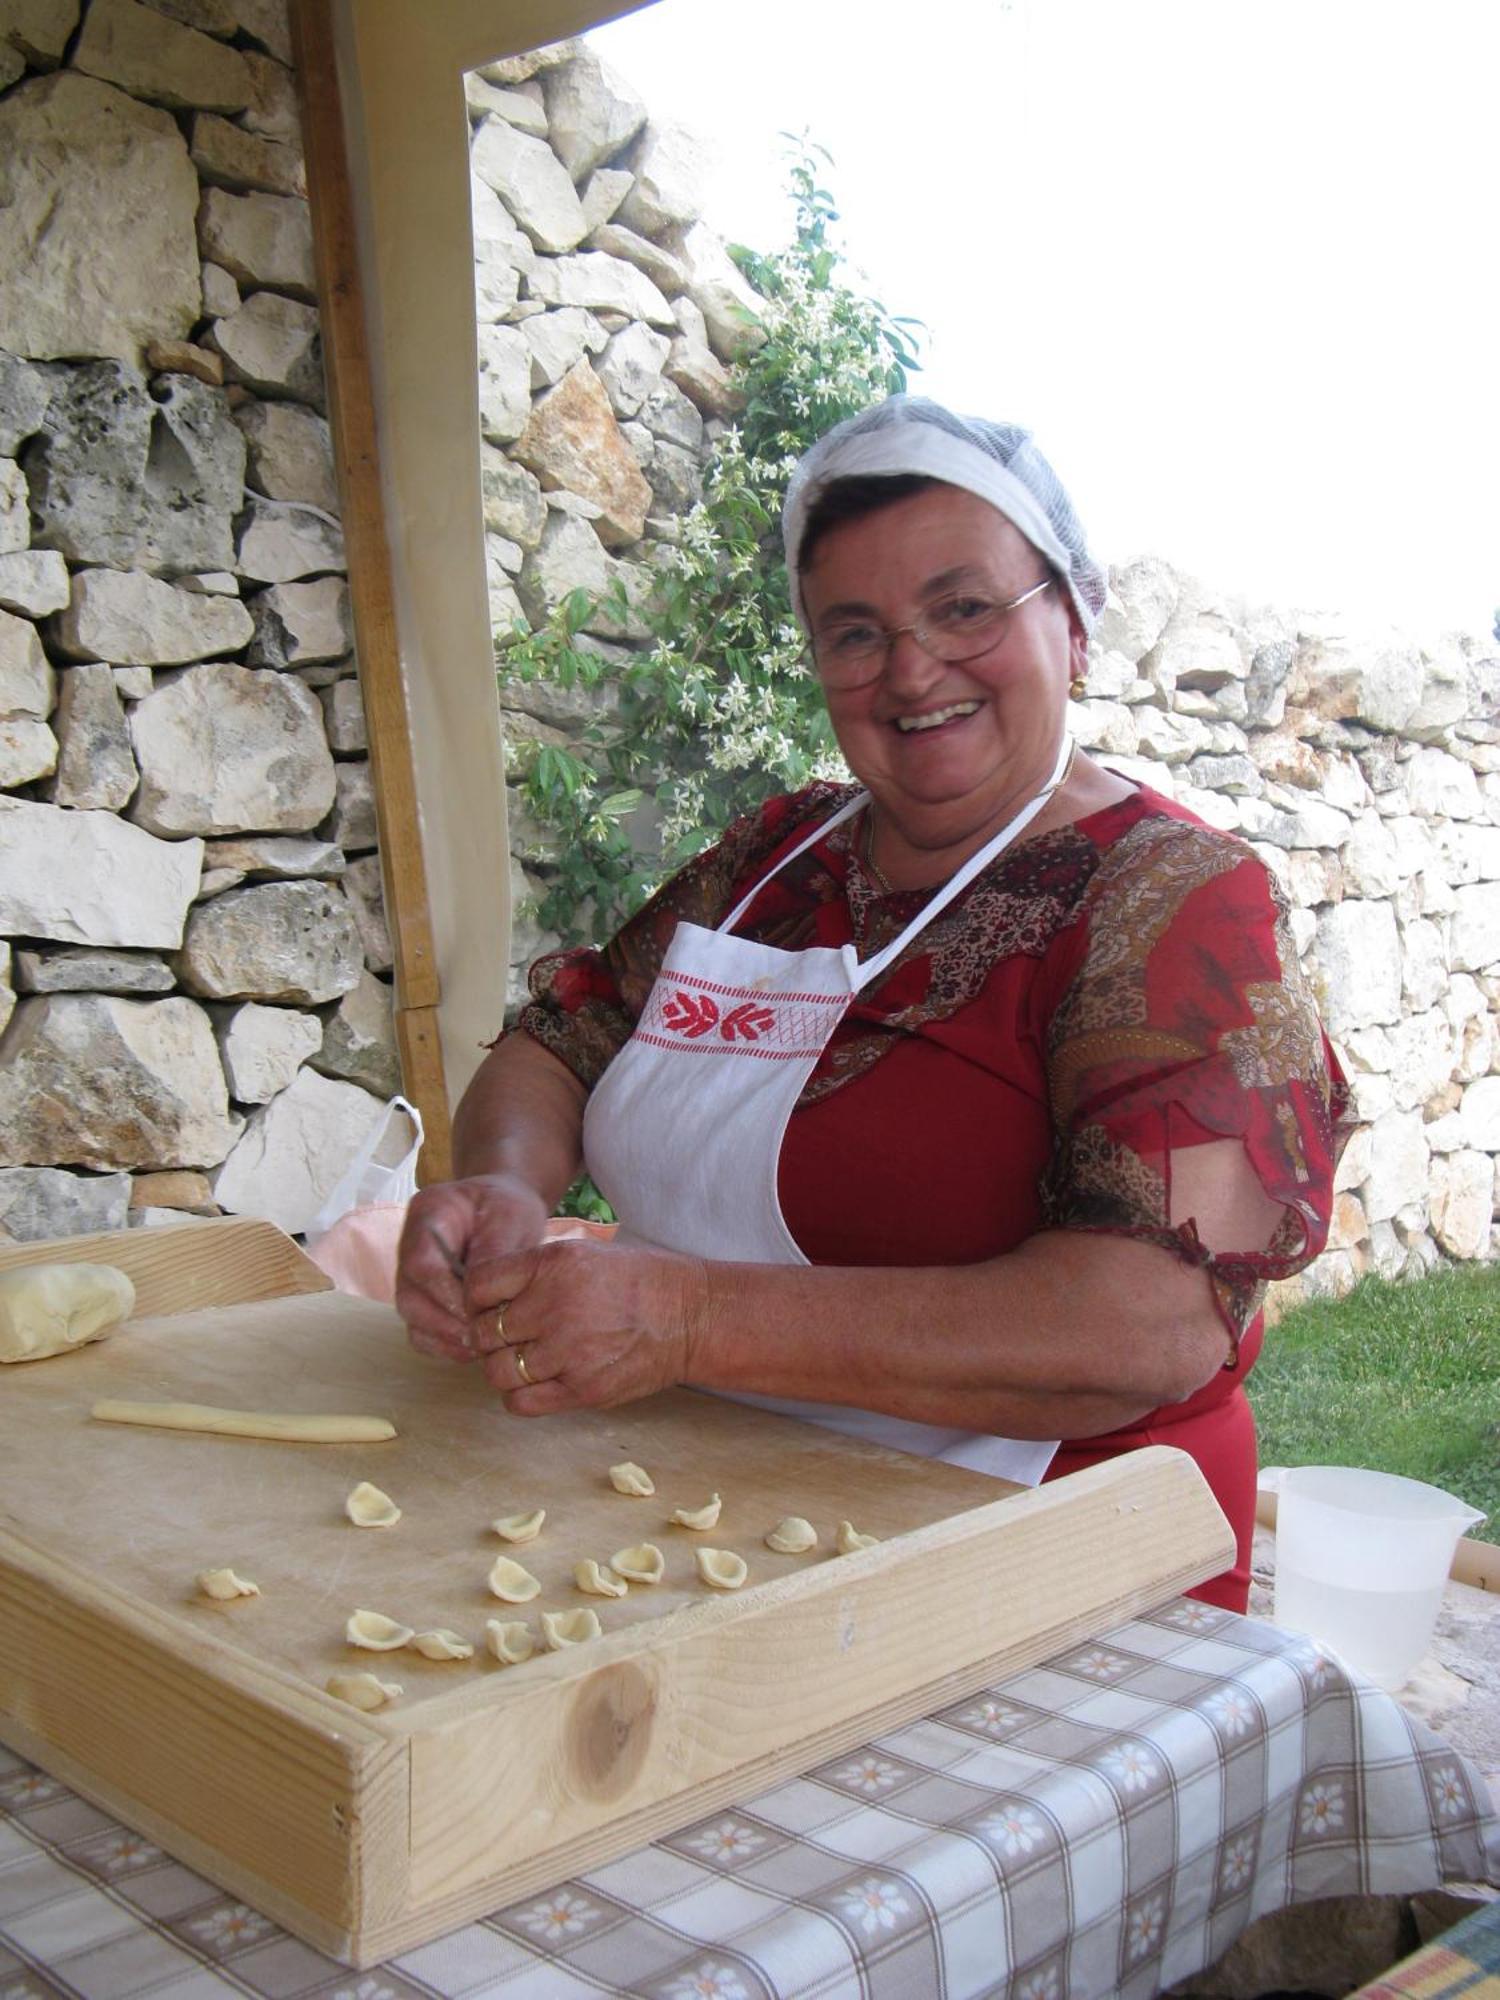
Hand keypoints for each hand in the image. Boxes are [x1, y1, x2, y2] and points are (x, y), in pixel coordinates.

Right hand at [395, 1174, 550, 1362]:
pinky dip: (445, 1346)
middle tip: (480, 1338)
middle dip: (443, 1323)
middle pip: (409, 1296)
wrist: (505, 1208)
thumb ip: (493, 1250)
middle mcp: (410, 1247)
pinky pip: (423, 1332)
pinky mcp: (425, 1300)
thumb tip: (477, 1294)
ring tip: (480, 1347)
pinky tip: (474, 1349)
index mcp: (427, 1214)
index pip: (421, 1262)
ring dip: (444, 1338)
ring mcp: (413, 1277)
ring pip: (413, 1319)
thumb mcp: (509, 1216)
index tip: (477, 1311)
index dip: (444, 1293)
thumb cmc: (507, 1206)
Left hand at [467, 1236, 707, 1414]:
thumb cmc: (636, 1282)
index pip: (478, 1285)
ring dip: (502, 1368)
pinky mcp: (582, 1389)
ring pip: (497, 1371)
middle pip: (483, 1331)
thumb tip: (484, 1297)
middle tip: (508, 1336)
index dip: (476, 1299)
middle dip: (488, 1336)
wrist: (690, 1315)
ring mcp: (568, 1350)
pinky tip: (536, 1382)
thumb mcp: (582, 1254)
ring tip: (524, 1360)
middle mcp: (555, 1305)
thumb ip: (534, 1273)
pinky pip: (521, 1402)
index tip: (488, 1306)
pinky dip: (519, 1396)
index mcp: (552, 1264)